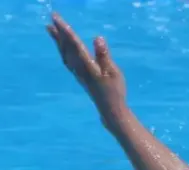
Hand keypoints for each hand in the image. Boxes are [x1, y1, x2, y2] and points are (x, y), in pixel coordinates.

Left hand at [46, 12, 127, 129]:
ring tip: (51, 29)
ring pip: (65, 53)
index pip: (74, 43)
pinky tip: (62, 48)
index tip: (57, 19)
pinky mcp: (79, 76)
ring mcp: (78, 72)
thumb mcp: (113, 72)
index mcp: (87, 64)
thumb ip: (104, 55)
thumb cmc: (114, 91)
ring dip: (58, 40)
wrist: (109, 109)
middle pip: (66, 46)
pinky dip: (62, 50)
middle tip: (51, 18)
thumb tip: (97, 38)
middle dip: (59, 32)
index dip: (65, 30)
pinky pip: (67, 59)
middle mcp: (79, 67)